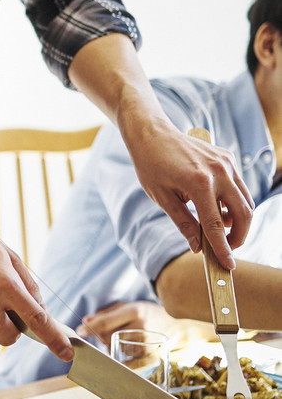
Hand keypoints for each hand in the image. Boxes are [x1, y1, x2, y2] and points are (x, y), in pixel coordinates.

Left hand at [76, 301, 172, 348]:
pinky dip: (120, 351)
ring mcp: (145, 343)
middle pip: (108, 336)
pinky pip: (124, 356)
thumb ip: (106, 313)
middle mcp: (141, 327)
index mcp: (135, 311)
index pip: (107, 322)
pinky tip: (127, 344)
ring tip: (122, 335)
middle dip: (100, 335)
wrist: (176, 326)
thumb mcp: (128, 307)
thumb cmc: (148, 314)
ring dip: (110, 343)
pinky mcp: (148, 356)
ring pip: (115, 347)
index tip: (79, 331)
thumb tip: (86, 320)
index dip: (91, 327)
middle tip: (104, 331)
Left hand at [123, 120, 252, 267]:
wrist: (152, 133)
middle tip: (226, 249)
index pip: (216, 225)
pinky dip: (233, 202)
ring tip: (217, 227)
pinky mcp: (228, 158)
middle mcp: (219, 172)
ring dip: (237, 219)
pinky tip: (216, 207)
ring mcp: (226, 163)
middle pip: (243, 214)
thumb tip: (198, 248)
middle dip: (239, 236)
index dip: (223, 248)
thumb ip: (184, 224)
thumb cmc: (151, 165)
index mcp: (199, 183)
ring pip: (246, 200)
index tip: (228, 266)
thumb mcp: (162, 198)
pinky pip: (238, 187)